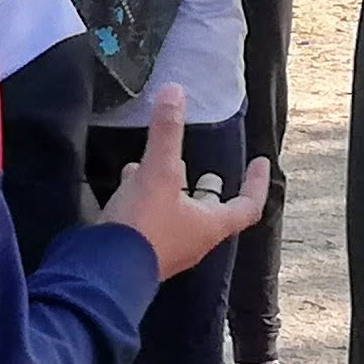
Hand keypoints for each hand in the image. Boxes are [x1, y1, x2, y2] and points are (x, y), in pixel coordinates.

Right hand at [101, 83, 272, 276]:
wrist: (103, 271)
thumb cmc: (143, 226)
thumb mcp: (158, 173)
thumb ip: (166, 133)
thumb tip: (175, 92)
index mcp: (210, 226)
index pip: (247, 206)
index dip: (256, 183)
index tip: (260, 162)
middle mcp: (194, 240)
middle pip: (211, 211)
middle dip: (210, 188)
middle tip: (212, 169)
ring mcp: (167, 248)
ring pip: (179, 214)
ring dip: (177, 191)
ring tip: (167, 165)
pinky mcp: (141, 249)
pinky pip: (152, 219)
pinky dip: (148, 197)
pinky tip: (131, 178)